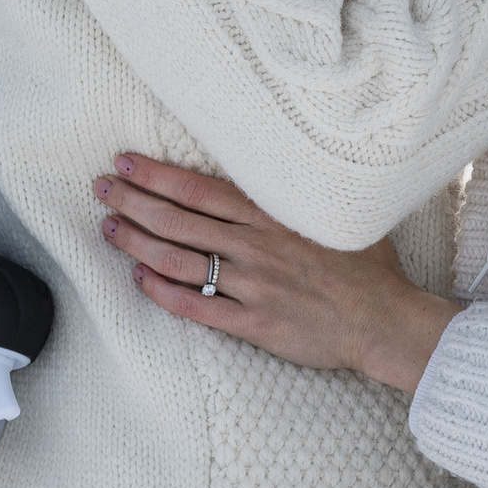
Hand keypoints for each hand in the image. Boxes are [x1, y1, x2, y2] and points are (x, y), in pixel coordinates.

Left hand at [93, 154, 455, 397]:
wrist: (386, 321)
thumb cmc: (367, 266)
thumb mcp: (337, 213)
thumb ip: (298, 195)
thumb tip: (276, 165)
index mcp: (273, 216)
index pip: (200, 189)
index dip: (157, 176)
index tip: (126, 163)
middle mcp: (256, 246)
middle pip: (179, 221)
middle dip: (134, 202)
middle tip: (102, 189)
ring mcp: (252, 286)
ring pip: (179, 261)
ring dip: (138, 244)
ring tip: (109, 228)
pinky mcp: (253, 323)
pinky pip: (197, 308)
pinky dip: (163, 293)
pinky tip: (139, 280)